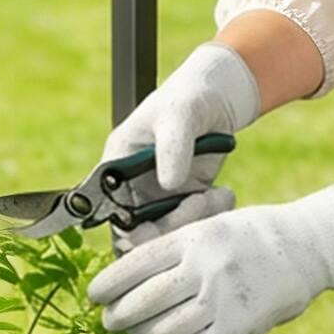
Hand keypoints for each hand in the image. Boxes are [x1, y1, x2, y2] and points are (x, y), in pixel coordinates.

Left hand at [90, 176, 333, 333]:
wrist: (306, 249)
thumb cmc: (251, 235)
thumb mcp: (209, 225)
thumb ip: (173, 250)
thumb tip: (127, 280)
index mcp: (194, 239)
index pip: (135, 265)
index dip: (108, 284)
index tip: (94, 295)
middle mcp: (205, 270)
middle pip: (144, 301)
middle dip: (118, 316)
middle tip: (109, 321)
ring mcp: (222, 302)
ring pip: (164, 329)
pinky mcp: (238, 329)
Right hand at [101, 41, 261, 251]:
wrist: (218, 100)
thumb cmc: (187, 99)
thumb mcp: (178, 115)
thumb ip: (172, 147)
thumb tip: (168, 185)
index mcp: (116, 166)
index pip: (109, 211)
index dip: (128, 230)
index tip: (154, 227)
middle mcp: (133, 187)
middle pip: (139, 233)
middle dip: (169, 228)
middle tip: (197, 204)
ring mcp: (159, 197)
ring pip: (169, 234)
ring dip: (194, 222)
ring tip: (216, 195)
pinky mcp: (185, 201)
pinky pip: (194, 225)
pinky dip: (211, 216)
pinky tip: (223, 193)